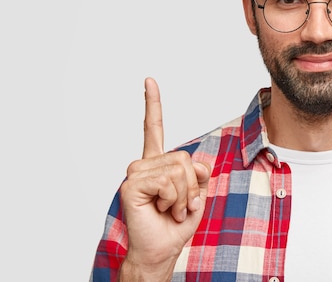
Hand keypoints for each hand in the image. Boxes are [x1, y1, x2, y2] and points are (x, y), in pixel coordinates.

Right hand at [119, 78, 210, 280]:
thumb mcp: (198, 193)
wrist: (161, 250)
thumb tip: (195, 163)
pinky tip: (163, 210)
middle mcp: (145, 164)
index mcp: (159, 162)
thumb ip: (199, 172)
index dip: (152, 103)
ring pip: (178, 169)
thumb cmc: (176, 224)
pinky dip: (174, 200)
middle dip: (191, 185)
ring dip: (183, 196)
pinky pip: (167, 182)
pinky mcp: (132, 185)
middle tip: (180, 206)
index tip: (149, 80)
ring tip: (171, 210)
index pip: (154, 127)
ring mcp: (136, 173)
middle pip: (183, 157)